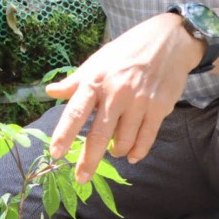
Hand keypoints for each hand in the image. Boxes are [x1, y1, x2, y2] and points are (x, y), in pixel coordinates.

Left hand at [45, 13, 203, 182]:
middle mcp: (116, 93)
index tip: (54, 153)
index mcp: (96, 80)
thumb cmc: (126, 51)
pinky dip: (137, 151)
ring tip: (112, 152)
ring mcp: (139, 102)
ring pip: (123, 140)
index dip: (64, 134)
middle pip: (99, 134)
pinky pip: (146, 138)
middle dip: (89, 160)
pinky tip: (130, 156)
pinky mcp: (159, 108)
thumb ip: (74, 81)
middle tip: (81, 178)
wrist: (168, 41)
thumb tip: (50, 91)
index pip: (76, 112)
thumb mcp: (97, 61)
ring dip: (115, 151)